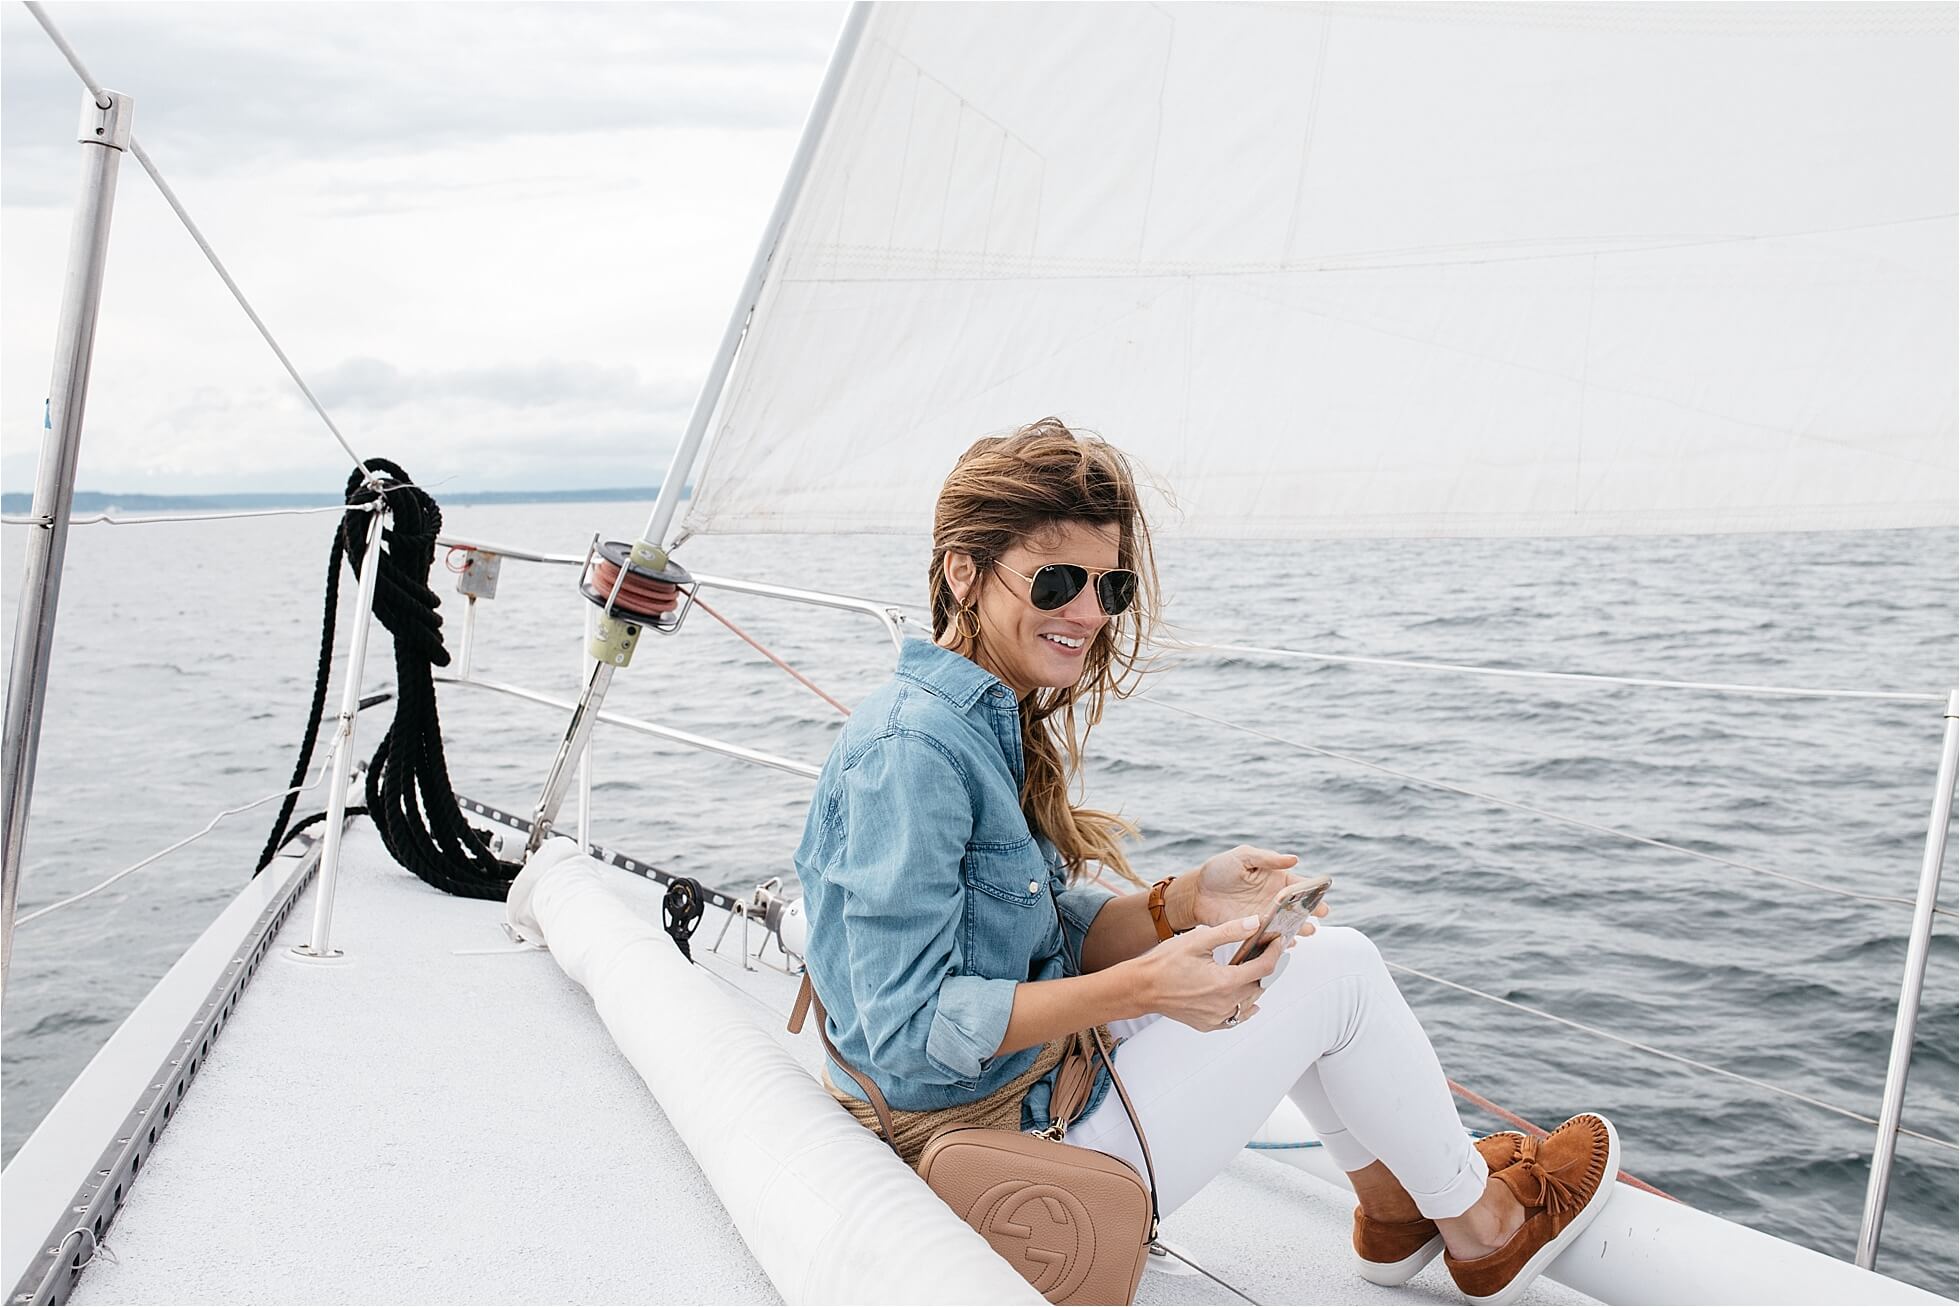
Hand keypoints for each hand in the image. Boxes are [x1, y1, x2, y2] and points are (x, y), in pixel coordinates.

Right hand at [1129, 917, 1284, 1030]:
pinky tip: (1244, 998)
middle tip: (1264, 950)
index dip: (1275, 951)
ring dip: (1255, 985)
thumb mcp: (1198, 940)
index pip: (1264, 968)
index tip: (1277, 940)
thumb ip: (1230, 931)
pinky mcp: (1209, 1024)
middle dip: (1265, 966)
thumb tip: (1255, 923)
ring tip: (1253, 969)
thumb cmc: (1165, 963)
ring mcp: (1217, 1017)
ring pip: (1249, 1002)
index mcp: (1226, 982)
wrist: (1142, 988)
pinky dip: (1243, 1006)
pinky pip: (1235, 1017)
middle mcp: (1225, 1004)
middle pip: (1260, 985)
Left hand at [1190, 845, 1329, 936]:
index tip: (1322, 897)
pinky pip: (1270, 939)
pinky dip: (1279, 942)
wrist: (1197, 892)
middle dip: (1311, 912)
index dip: (1313, 891)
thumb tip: (1294, 859)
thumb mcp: (1243, 857)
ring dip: (1299, 928)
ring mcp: (1266, 917)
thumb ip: (1268, 858)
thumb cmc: (1219, 869)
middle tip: (1319, 916)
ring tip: (1307, 930)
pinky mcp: (1253, 931)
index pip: (1300, 886)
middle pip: (1299, 908)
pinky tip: (1285, 943)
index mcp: (1277, 880)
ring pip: (1288, 925)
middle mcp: (1275, 900)